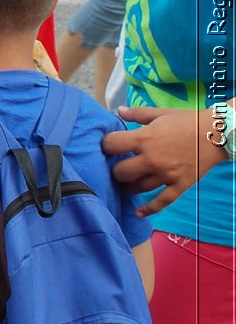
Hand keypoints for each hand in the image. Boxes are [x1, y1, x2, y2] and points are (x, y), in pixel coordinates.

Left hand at [105, 107, 225, 216]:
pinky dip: (150, 208)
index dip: (106, 146)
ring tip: (122, 186)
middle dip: (115, 170)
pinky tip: (139, 213)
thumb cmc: (187, 121)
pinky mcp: (180, 185)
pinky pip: (162, 201)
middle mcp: (152, 159)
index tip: (108, 147)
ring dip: (127, 188)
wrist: (217, 134)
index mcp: (144, 138)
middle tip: (116, 169)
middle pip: (121, 172)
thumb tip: (118, 110)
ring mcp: (166, 174)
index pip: (112, 145)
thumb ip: (137, 114)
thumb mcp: (160, 113)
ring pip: (137, 187)